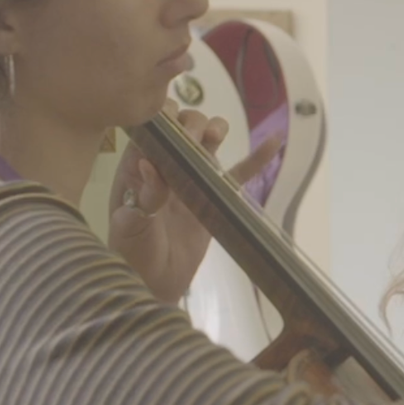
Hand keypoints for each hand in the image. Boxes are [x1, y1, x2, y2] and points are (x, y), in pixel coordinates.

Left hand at [108, 106, 280, 303]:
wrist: (156, 284)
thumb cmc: (133, 255)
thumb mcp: (129, 228)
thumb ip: (142, 198)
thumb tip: (148, 165)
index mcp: (137, 168)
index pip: (150, 130)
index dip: (162, 120)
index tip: (174, 132)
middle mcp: (165, 165)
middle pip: (182, 127)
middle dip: (191, 124)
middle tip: (196, 140)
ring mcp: (192, 178)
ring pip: (207, 140)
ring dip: (214, 128)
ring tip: (217, 136)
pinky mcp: (214, 196)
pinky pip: (238, 174)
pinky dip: (256, 158)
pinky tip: (274, 142)